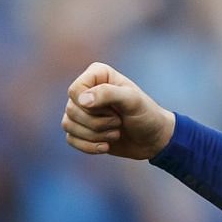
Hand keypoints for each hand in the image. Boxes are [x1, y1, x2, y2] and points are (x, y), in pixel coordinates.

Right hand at [61, 62, 175, 159]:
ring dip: (95, 135)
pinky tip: (106, 146)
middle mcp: (85, 90)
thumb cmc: (146, 114)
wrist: (153, 139)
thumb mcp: (132, 101)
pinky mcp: (80, 129)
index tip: (114, 109)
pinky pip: (70, 139)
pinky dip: (89, 146)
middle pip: (71, 110)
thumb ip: (108, 94)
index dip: (90, 105)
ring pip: (68, 125)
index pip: (75, 90)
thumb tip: (81, 100)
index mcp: (97, 75)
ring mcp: (81, 110)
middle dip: (97, 123)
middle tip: (119, 122)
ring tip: (115, 133)